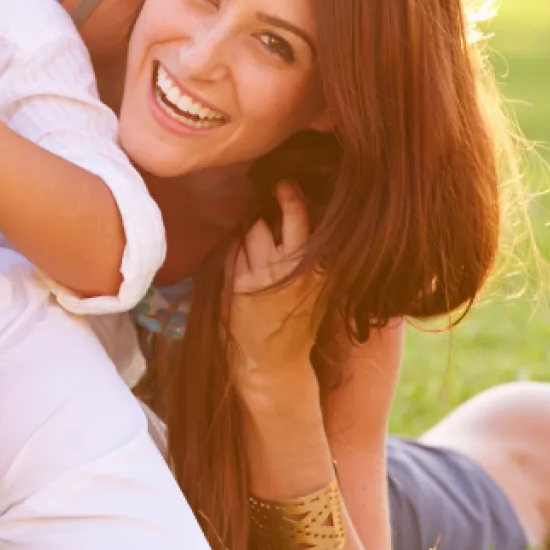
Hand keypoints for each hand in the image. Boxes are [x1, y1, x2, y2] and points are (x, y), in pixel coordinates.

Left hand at [227, 181, 324, 385]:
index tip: (283, 184)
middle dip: (267, 214)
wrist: (275, 365)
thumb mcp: (313, 287)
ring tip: (259, 267)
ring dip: (249, 241)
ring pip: (250, 234)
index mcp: (317, 267)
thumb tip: (285, 209)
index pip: (299, 218)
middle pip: (269, 222)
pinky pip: (232, 253)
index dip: (289, 196)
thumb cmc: (296, 322)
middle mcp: (292, 267)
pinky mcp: (240, 285)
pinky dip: (235, 259)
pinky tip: (244, 280)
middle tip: (271, 208)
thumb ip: (304, 253)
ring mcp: (264, 275)